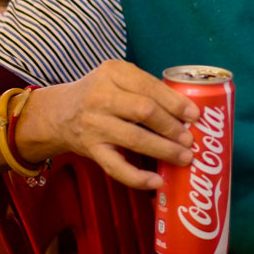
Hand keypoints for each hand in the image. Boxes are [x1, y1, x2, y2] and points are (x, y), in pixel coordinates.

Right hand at [23, 60, 200, 189]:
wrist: (58, 113)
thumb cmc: (99, 93)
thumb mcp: (117, 77)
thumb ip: (145, 87)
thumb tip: (186, 110)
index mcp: (112, 72)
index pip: (149, 86)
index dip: (175, 102)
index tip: (195, 115)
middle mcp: (101, 97)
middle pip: (144, 111)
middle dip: (172, 126)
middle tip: (191, 139)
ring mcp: (94, 125)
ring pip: (134, 139)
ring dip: (164, 150)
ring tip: (185, 157)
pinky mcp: (90, 150)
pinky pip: (116, 167)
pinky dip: (138, 177)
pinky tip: (157, 181)